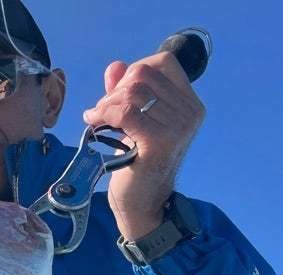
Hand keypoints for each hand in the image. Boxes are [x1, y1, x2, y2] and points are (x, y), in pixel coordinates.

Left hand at [82, 52, 204, 239]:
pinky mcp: (160, 142)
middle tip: (103, 112)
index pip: (163, 62)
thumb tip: (116, 66)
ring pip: (132, 92)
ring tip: (98, 120)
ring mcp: (178, 127)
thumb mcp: (134, 121)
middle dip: (115, 90)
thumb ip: (126, 92)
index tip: (117, 94)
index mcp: (190, 103)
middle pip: (144, 74)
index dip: (134, 71)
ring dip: (106, 104)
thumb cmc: (136, 164)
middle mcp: (190, 112)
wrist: (142, 204)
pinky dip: (103, 114)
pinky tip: (92, 123)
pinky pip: (125, 112)